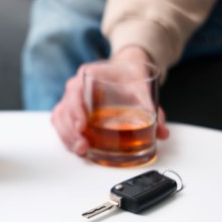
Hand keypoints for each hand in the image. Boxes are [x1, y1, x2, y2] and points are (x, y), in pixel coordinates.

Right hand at [51, 46, 168, 155]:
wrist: (126, 71)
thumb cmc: (130, 76)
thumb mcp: (143, 89)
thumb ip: (154, 110)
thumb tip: (162, 133)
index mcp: (90, 74)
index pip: (75, 90)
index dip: (76, 109)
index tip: (82, 125)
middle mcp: (76, 86)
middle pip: (64, 109)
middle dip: (70, 131)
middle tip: (83, 146)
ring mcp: (71, 99)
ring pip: (59, 118)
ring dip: (67, 137)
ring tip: (81, 150)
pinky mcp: (71, 110)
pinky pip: (61, 123)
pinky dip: (66, 137)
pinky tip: (77, 147)